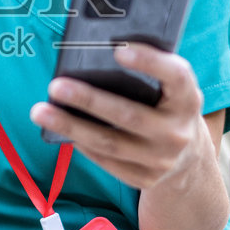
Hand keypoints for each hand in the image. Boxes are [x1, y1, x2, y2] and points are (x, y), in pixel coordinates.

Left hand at [29, 43, 207, 190]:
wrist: (188, 158)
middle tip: (55, 85)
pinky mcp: (145, 179)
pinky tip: (60, 130)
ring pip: (109, 143)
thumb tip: (98, 51)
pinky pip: (106, 161)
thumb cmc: (167, 106)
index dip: (149, 62)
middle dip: (88, 100)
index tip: (118, 50)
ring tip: (40, 111)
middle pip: (129, 115)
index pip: (176, 76)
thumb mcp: (171, 88)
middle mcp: (178, 132)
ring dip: (71, 126)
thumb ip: (148, 70)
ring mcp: (162, 160)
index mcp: (188, 98)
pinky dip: (81, 144)